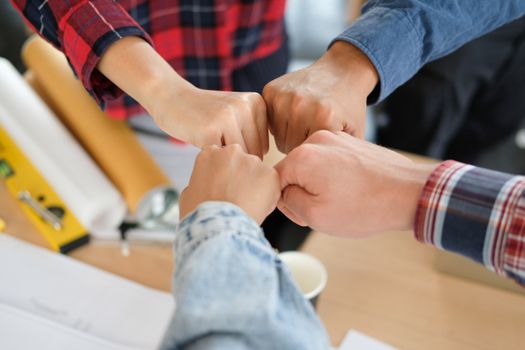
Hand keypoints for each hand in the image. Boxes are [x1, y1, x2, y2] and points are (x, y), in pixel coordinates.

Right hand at [152, 88, 268, 157]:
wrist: (171, 97)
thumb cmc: (205, 114)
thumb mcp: (236, 113)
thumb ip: (253, 134)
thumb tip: (264, 171)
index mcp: (256, 103)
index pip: (263, 148)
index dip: (244, 154)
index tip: (227, 143)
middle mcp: (246, 107)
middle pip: (253, 155)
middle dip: (236, 161)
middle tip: (217, 151)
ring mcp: (228, 117)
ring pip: (238, 158)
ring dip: (224, 162)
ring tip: (211, 149)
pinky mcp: (210, 130)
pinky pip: (219, 159)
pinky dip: (210, 161)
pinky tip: (201, 147)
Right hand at [179, 144, 280, 223]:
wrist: (218, 227)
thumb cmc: (200, 214)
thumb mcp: (189, 192)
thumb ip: (201, 180)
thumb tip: (206, 184)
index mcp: (210, 154)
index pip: (221, 159)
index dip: (224, 175)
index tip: (224, 188)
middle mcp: (232, 152)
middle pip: (241, 162)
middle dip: (241, 176)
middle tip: (236, 197)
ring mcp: (252, 161)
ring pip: (258, 172)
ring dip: (255, 185)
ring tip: (246, 205)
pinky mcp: (270, 174)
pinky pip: (272, 184)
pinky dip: (268, 195)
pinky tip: (257, 208)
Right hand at [263, 41, 377, 153]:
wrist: (343, 71)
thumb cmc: (348, 108)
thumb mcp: (353, 137)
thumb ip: (337, 162)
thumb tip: (313, 191)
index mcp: (323, 120)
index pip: (303, 159)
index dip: (312, 157)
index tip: (321, 149)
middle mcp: (302, 106)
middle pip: (287, 147)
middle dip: (298, 146)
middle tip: (311, 135)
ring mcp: (285, 96)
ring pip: (275, 135)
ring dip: (287, 133)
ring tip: (303, 125)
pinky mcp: (271, 89)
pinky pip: (267, 119)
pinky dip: (277, 119)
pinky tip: (292, 114)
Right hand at [275, 130, 435, 236]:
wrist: (409, 192)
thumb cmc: (364, 207)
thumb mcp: (315, 216)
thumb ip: (288, 201)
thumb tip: (284, 192)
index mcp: (302, 156)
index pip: (275, 180)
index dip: (285, 202)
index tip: (303, 214)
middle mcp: (316, 140)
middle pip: (293, 170)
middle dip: (302, 192)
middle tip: (323, 211)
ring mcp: (335, 138)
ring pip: (311, 166)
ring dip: (317, 185)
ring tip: (340, 201)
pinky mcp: (350, 142)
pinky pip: (329, 160)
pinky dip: (333, 176)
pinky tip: (350, 190)